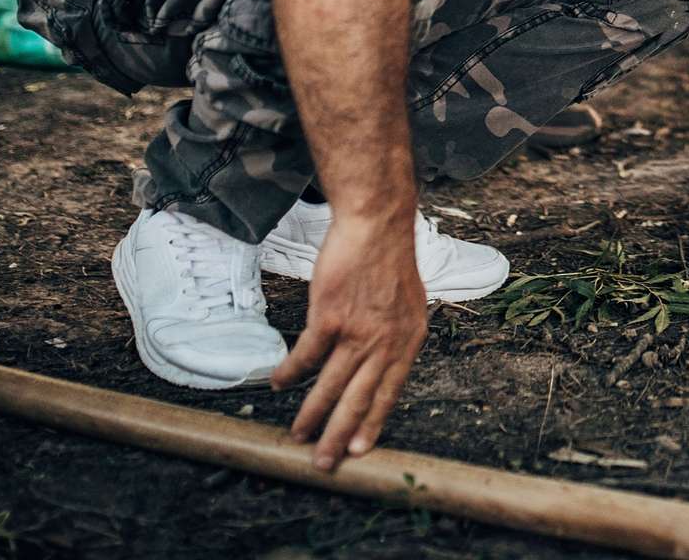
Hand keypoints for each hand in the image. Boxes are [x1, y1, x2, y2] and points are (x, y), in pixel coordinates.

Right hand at [272, 210, 427, 469]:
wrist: (378, 224)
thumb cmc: (388, 261)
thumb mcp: (408, 305)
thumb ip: (395, 336)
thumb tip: (380, 364)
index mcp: (408, 341)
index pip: (390, 392)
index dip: (373, 423)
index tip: (359, 450)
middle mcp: (386, 342)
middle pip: (359, 399)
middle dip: (339, 435)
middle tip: (323, 463)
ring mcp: (358, 331)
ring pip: (331, 385)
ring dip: (311, 414)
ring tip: (298, 436)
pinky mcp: (331, 316)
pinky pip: (306, 356)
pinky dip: (291, 372)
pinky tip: (279, 383)